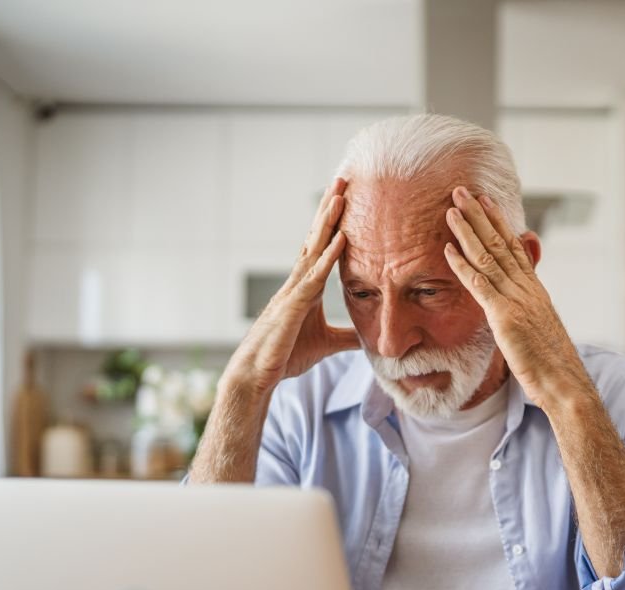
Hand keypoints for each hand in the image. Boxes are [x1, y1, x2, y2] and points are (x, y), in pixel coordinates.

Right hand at [224, 177, 358, 393]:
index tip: (347, 199)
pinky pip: (314, 276)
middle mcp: (297, 282)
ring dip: (328, 222)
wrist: (256, 375)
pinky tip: (342, 238)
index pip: (322, 248)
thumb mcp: (326, 344)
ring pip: (314, 249)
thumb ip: (346, 336)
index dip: (334, 224)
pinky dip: (329, 256)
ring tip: (342, 195)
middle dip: (330, 209)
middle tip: (344, 180)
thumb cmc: (284, 356)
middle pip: (316, 238)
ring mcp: (293, 291)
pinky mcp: (293, 306)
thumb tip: (368, 337)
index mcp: (305, 288)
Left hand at [443, 186, 594, 412]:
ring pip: (489, 257)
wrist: (564, 383)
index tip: (486, 203)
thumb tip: (518, 311)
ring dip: (468, 231)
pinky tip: (448, 249)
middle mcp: (528, 289)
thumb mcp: (538, 332)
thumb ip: (525, 315)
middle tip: (462, 191)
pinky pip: (480, 285)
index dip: (500, 224)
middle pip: (502, 244)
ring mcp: (517, 300)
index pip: (515, 249)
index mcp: (536, 291)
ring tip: (451, 209)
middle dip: (480, 215)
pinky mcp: (506, 316)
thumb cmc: (552, 365)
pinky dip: (463, 265)